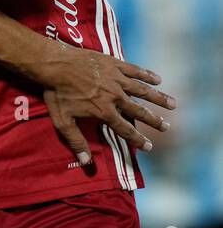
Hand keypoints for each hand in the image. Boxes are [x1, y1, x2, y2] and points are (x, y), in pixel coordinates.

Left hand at [35, 47, 174, 165]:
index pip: (125, 129)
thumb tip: (86, 163)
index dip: (138, 139)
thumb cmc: (56, 93)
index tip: (149, 147)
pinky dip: (147, 75)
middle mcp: (115, 96)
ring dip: (158, 98)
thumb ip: (76, 141)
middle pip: (139, 110)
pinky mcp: (114, 64)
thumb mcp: (62, 121)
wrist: (54, 64)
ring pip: (142, 90)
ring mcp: (116, 79)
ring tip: (173, 104)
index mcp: (103, 111)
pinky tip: (158, 79)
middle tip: (166, 127)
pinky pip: (135, 70)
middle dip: (154, 120)